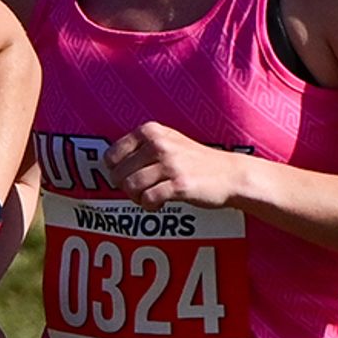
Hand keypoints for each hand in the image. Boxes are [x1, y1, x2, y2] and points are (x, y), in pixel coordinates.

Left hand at [116, 124, 251, 212]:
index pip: (110, 156)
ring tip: (152, 197)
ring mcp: (169, 164)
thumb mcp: (167, 141)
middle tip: (144, 191)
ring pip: (130, 188)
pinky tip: (161, 204)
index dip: (116, 172)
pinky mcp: (179, 184)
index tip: (131, 178)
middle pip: (118, 175)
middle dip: (126, 189)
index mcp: (150, 131)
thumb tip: (107, 166)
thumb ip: (139, 147)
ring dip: (137, 199)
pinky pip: (148, 200)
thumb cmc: (194, 161)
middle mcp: (158, 144)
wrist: (231, 174)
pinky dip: (150, 206)